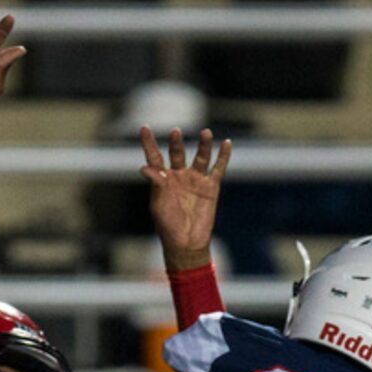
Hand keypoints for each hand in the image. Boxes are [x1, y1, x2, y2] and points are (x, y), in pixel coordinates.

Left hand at [140, 126, 231, 271]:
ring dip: (203, 145)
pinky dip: (223, 156)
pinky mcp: (211, 187)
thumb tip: (145, 167)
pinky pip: (218, 168)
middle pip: (177, 153)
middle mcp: (179, 176)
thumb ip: (155, 184)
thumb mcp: (158, 205)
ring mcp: (196, 180)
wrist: (187, 244)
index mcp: (163, 180)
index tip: (144, 128)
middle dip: (176, 143)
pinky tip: (226, 143)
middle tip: (175, 132)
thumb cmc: (168, 227)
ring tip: (206, 132)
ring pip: (201, 157)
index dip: (149, 143)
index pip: (155, 157)